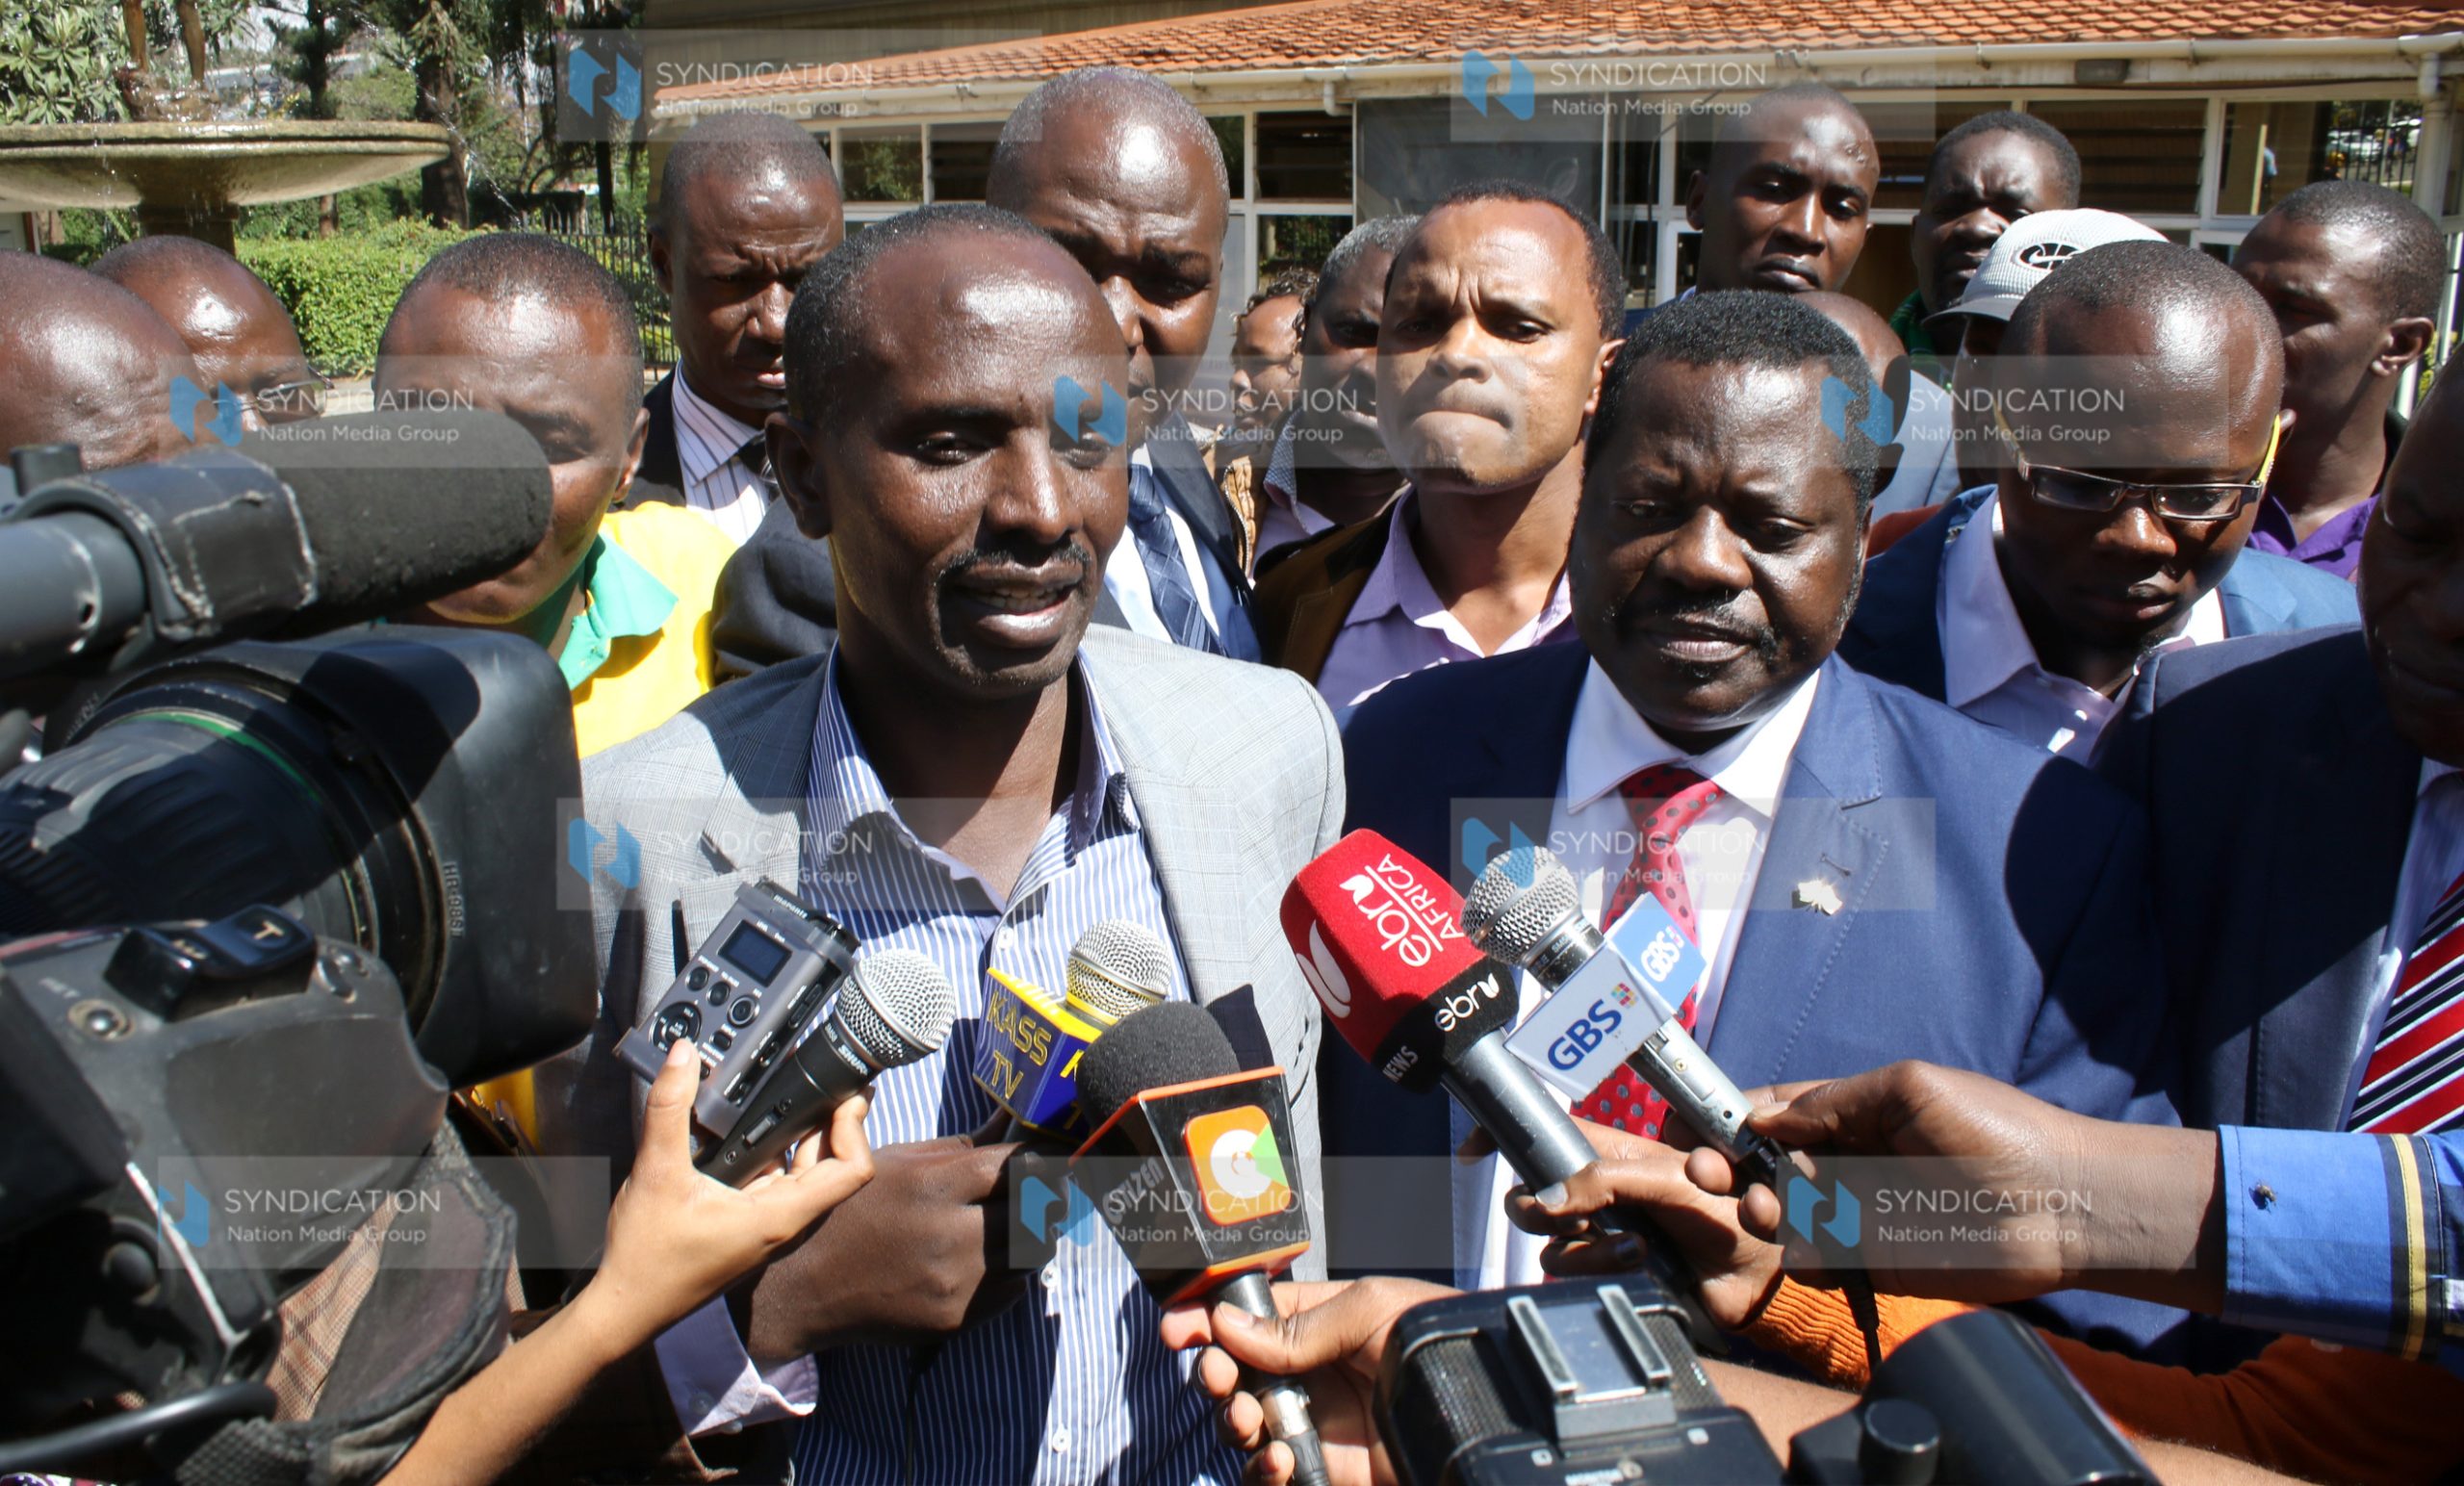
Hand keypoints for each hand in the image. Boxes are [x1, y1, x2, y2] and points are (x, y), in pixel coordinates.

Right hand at [572, 1040, 873, 1355]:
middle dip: (833, 1124)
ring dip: (805, 1139)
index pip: (851, 1172)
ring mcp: (769, 1231)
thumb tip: (683, 1055)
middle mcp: (784, 1226)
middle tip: (823, 1081)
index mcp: (780, 1217)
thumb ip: (669, 1109)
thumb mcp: (657, 1172)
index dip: (856, 1129)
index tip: (843, 1095)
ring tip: (791, 1096)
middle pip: (833, 1168)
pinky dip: (779, 1157)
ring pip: (806, 1177)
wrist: (624, 1309)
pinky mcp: (751, 1231)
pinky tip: (753, 1133)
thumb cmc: (646, 1257)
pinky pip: (781, 1187)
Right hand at [742, 1121, 1024, 1360]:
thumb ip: (962, 1145)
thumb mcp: (897, 1163)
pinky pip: (1013, 1289)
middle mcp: (946, 1235)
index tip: (1046, 1157)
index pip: (1015, 1166)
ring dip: (1035, 1234)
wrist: (806, 1287)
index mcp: (930, 1186)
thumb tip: (1013, 1118)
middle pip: (1034, 1210)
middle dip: (1045, 1196)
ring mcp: (954, 1283)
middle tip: (1046, 1190)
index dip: (1038, 1160)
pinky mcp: (955, 1318)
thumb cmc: (852, 1212)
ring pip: (1032, 1252)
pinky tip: (993, 1257)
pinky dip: (1013, 1270)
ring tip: (1019, 1223)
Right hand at [1160, 1277, 1454, 1485]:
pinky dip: (1264, 1471)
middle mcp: (1311, 1372)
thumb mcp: (1371, 1310)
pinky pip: (1272, 1474)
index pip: (1251, 1317)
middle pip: (1236, 1372)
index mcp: (1320, 1321)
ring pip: (1244, 1425)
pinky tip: (1281, 1461)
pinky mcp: (1325, 1470)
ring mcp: (1315, 1422)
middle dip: (1214, 1372)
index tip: (1179, 1328)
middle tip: (1217, 1375)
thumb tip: (1231, 1327)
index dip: (1209, 1320)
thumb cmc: (1440, 1342)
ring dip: (1232, 1421)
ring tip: (1247, 1419)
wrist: (1488, 1407)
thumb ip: (1300, 1326)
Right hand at [1498, 1116, 1784, 1329]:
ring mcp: (1602, 1232)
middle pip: (1531, 1193)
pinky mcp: (1610, 1271)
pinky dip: (1601, 1267)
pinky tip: (1641, 1261)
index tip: (1476, 1145)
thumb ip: (1602, 1180)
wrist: (1757, 1274)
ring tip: (1636, 1246)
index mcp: (1611, 1153)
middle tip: (1572, 1215)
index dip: (1507, 1134)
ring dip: (1587, 1247)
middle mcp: (1599, 1191)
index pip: (1545, 1134)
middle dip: (1538, 1208)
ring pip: (1549, 1240)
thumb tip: (1545, 1202)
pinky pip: (1571, 1270)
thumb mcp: (1667, 1178)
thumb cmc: (1727, 1213)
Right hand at [1707, 1061, 2217, 1309]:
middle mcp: (1848, 1164)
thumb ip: (1833, 1100)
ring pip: (1779, 1214)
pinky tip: (1794, 1240)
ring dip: (1755, 1207)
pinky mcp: (1874, 1264)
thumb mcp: (1909, 1087)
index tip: (1684, 1122)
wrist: (2062, 1205)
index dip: (1726, 1115)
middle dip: (1724, 1164)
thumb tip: (1763, 1114)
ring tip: (1760, 1204)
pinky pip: (1813, 1263)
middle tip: (1705, 1170)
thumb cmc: (1998, 1130)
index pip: (1773, 1111)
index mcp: (1853, 1115)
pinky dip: (1793, 1253)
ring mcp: (1858, 1215)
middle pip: (1762, 1164)